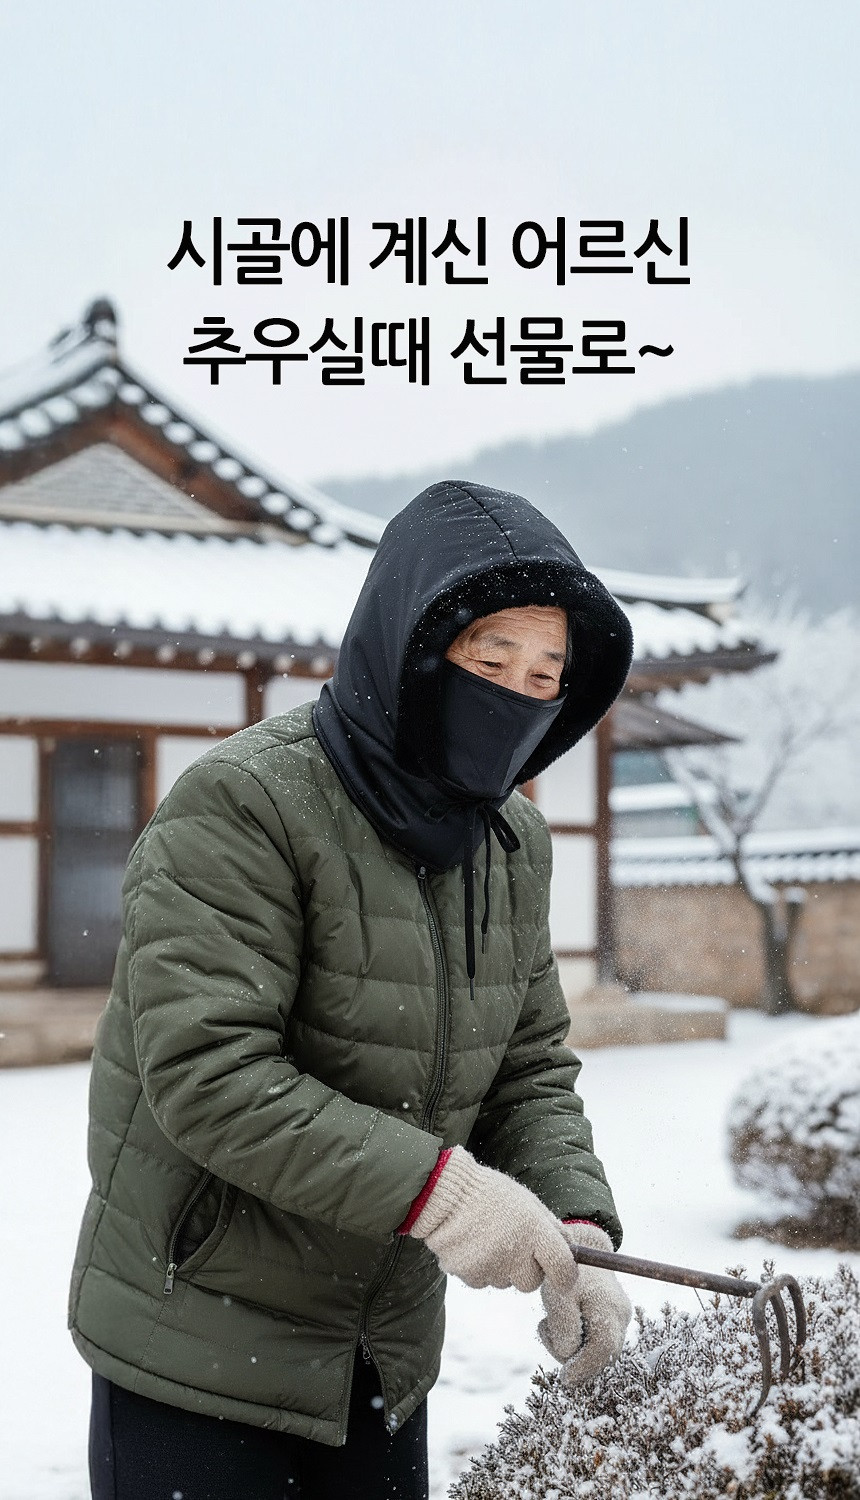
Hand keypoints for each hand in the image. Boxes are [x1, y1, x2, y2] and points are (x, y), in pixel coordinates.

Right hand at [406, 1145, 572, 1291]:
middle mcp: (514, 1252)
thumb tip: (570, 1249)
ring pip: (505, 1282)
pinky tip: (472, 1245)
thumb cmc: (489, 1193)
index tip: (563, 1276)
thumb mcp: (526, 1201)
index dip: (566, 1276)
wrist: (443, 1192)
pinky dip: (480, 1269)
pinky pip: (482, 1281)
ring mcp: (490, 1266)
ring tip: (487, 1239)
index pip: (563, 1268)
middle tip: (515, 1247)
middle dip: (527, 1269)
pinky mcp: (467, 1275)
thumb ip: (550, 1227)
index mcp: (533, 1230)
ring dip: (501, 1268)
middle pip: (532, 1282)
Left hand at [538, 1222, 631, 1386]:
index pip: (603, 1351)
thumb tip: (569, 1357)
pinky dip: (578, 1336)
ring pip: (599, 1348)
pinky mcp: (613, 1316)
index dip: (583, 1369)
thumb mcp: (558, 1297)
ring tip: (550, 1321)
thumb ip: (564, 1329)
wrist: (582, 1246)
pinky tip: (562, 1319)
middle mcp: (622, 1316)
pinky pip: (597, 1338)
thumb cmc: (567, 1269)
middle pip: (602, 1354)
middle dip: (575, 1356)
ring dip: (574, 1345)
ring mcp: (620, 1316)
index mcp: (611, 1309)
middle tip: (546, 1333)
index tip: (564, 1379)